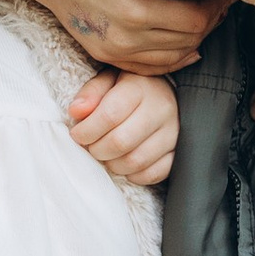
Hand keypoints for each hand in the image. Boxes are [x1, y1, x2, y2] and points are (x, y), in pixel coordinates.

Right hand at [0, 0, 224, 72]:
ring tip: (205, 18)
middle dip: (209, 24)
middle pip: (187, 42)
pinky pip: (148, 68)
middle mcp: (126, 38)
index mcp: (134, 11)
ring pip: (172, 58)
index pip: (194, 22)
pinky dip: (171, 60)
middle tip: (219, 3)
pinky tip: (184, 46)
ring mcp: (114, 50)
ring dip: (194, 41)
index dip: (215, 9)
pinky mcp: (105, 54)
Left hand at [66, 67, 178, 186]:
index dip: (86, 130)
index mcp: (140, 88)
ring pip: (135, 161)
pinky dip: (133, 175)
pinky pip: (153, 174)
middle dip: (97, 150)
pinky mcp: (178, 152)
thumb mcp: (109, 80)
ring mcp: (173, 133)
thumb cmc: (130, 88)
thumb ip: (91, 92)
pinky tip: (125, 163)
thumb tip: (76, 111)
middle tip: (91, 147)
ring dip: (113, 164)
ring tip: (106, 155)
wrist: (165, 94)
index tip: (77, 134)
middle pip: (120, 142)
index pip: (109, 115)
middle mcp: (161, 109)